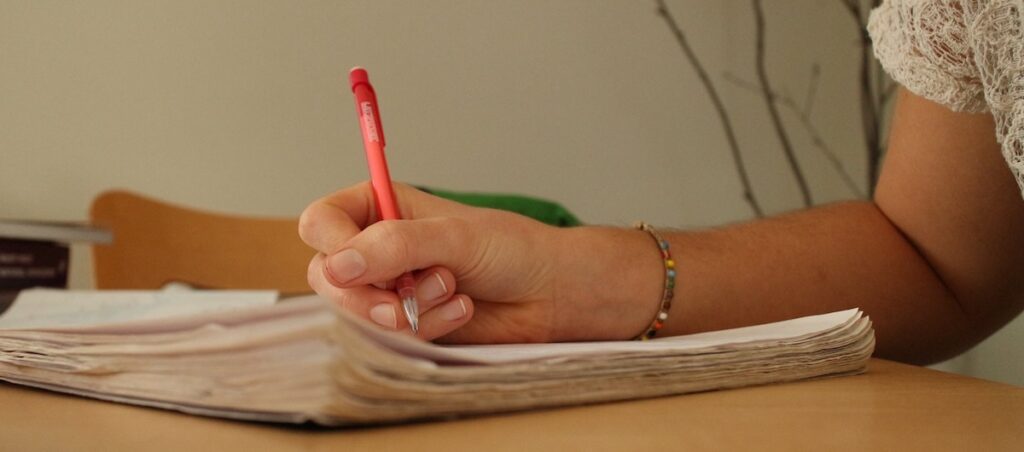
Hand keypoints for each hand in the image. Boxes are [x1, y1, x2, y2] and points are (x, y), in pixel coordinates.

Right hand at [300, 182, 570, 342]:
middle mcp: (375, 246)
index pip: (321, 223)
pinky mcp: (404, 322)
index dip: (333, 246)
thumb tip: (338, 266)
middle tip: (402, 296)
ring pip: (356, 311)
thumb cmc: (509, 249)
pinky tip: (459, 310)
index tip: (359, 264)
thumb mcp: (454, 236)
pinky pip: (390, 336)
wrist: (547, 293)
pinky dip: (424, 326)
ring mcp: (387, 287)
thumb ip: (396, 246)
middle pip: (327, 276)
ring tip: (451, 289)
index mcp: (380, 206)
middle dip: (368, 293)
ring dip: (406, 309)